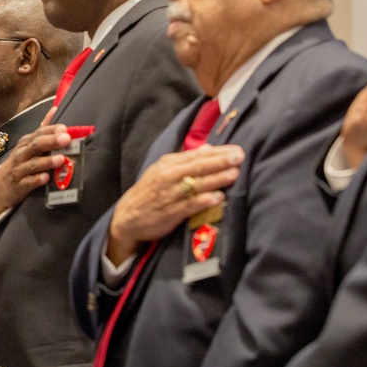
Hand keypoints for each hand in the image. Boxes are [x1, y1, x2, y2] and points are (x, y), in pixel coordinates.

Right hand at [0, 123, 72, 216]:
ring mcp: (19, 170)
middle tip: (66, 139)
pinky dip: (36, 180)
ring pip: (32, 164)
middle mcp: (21, 154)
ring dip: (47, 161)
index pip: (39, 133)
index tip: (65, 129)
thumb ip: (43, 130)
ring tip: (61, 159)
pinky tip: (46, 178)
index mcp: (26, 143)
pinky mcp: (18, 186)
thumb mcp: (28, 146)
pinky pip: (27, 183)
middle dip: (51, 141)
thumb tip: (55, 109)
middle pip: (36, 145)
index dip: (51, 130)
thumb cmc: (19, 165)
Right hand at [108, 145, 243, 264]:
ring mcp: (169, 195)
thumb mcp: (163, 171)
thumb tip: (208, 148)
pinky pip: (189, 206)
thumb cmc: (149, 193)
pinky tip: (218, 198)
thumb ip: (186, 160)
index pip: (196, 156)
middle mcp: (168, 177)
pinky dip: (203, 201)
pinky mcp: (170, 213)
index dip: (217, 153)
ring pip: (195, 185)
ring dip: (215, 179)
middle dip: (219, 162)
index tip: (236, 150)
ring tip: (234, 174)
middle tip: (239, 157)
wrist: (127, 217)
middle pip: (197, 167)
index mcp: (167, 165)